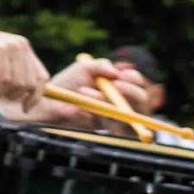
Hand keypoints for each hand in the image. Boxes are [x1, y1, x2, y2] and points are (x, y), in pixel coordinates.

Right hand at [0, 23, 52, 109]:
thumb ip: (13, 72)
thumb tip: (27, 96)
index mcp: (23, 47)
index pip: (42, 77)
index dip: (36, 95)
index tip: (26, 107)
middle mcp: (20, 46)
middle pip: (31, 84)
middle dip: (17, 97)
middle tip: (2, 98)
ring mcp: (11, 48)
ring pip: (18, 84)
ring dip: (5, 95)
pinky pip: (5, 81)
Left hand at [31, 54, 152, 128]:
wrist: (51, 101)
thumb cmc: (70, 81)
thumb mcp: (84, 67)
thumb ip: (100, 65)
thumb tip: (116, 73)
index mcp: (119, 83)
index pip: (137, 81)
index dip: (133, 79)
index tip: (120, 76)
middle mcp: (122, 100)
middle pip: (142, 100)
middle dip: (130, 92)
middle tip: (115, 85)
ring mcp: (117, 116)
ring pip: (126, 112)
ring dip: (104, 99)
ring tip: (82, 91)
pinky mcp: (108, 128)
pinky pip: (111, 124)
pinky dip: (96, 114)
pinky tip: (80, 108)